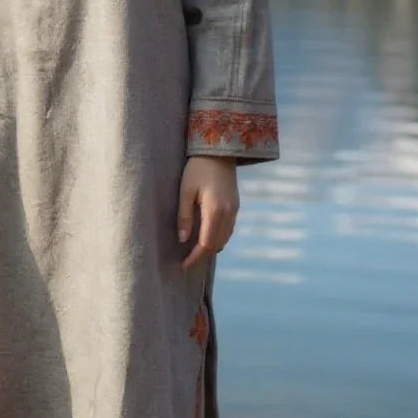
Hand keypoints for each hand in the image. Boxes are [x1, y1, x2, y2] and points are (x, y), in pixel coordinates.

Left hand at [177, 154, 239, 270]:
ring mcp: (234, 210)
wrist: (219, 150)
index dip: (195, 258)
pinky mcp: (235, 205)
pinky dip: (218, 238)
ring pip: (224, 239)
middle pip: (217, 245)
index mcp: (215, 211)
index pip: (206, 244)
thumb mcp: (185, 191)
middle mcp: (228, 214)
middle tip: (187, 263)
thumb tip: (182, 240)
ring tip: (194, 253)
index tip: (183, 266)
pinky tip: (206, 237)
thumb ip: (184, 216)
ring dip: (210, 248)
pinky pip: (228, 229)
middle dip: (202, 256)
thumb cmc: (198, 168)